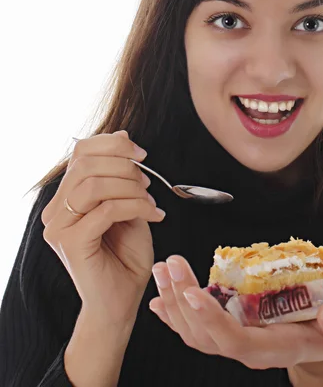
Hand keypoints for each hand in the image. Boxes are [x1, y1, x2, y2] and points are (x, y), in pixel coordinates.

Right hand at [41, 130, 165, 325]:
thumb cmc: (124, 255)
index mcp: (66, 197)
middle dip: (125, 166)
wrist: (121, 300)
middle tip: (147, 182)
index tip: (140, 154)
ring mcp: (60, 227)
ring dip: (131, 187)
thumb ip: (122, 174)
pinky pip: (107, 210)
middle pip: (86, 163)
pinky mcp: (73, 243)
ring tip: (149, 200)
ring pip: (95, 184)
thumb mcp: (127, 204)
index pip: (80, 152)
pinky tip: (154, 215)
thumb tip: (123, 136)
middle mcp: (55, 210)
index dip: (112, 144)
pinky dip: (137, 206)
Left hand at [149, 256, 322, 377]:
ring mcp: (239, 338)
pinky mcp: (235, 325)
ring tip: (163, 270)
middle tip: (171, 265)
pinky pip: (198, 326)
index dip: (212, 320)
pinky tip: (161, 298)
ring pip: (196, 331)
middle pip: (207, 336)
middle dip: (183, 302)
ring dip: (175, 301)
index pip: (236, 341)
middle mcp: (251, 348)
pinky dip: (177, 312)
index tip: (193, 292)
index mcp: (277, 349)